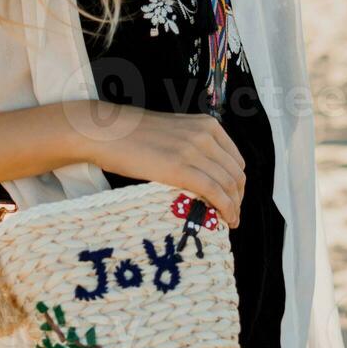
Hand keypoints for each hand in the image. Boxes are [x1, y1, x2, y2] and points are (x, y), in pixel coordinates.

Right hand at [72, 102, 245, 227]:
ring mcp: (194, 151)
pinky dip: (226, 209)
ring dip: (233, 207)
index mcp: (207, 125)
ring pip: (228, 185)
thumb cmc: (135, 135)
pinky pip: (215, 192)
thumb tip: (204, 173)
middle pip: (235, 174)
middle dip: (238, 198)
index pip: (236, 160)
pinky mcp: (181, 168)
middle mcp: (206, 135)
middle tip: (232, 215)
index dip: (238, 184)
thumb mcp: (174, 132)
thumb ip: (194, 146)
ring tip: (229, 222)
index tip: (233, 199)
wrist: (108, 132)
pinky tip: (226, 221)